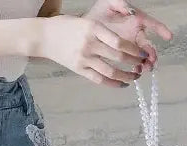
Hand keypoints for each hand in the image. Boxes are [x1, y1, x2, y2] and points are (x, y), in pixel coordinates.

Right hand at [36, 13, 150, 87]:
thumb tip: (122, 42)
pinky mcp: (79, 69)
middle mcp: (90, 44)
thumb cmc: (65, 27)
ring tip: (134, 76)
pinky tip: (122, 84)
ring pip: (110, 71)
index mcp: (94, 28)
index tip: (142, 53)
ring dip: (126, 75)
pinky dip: (112, 83)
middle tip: (142, 65)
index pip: (119, 42)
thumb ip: (102, 31)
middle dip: (133, 62)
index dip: (133, 49)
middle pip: (117, 57)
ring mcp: (84, 58)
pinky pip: (99, 79)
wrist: (44, 37)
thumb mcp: (86, 21)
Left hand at [85, 0, 172, 70]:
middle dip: (151, 53)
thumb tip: (131, 11)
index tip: (168, 36)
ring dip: (145, 63)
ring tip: (145, 69)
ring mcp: (129, 44)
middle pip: (147, 44)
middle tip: (152, 61)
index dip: (160, 29)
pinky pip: (131, 61)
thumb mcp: (109, 2)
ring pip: (141, 55)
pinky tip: (135, 72)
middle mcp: (135, 33)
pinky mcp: (122, 53)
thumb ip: (121, 3)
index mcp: (135, 20)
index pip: (151, 23)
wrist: (84, 26)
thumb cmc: (99, 12)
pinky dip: (134, 67)